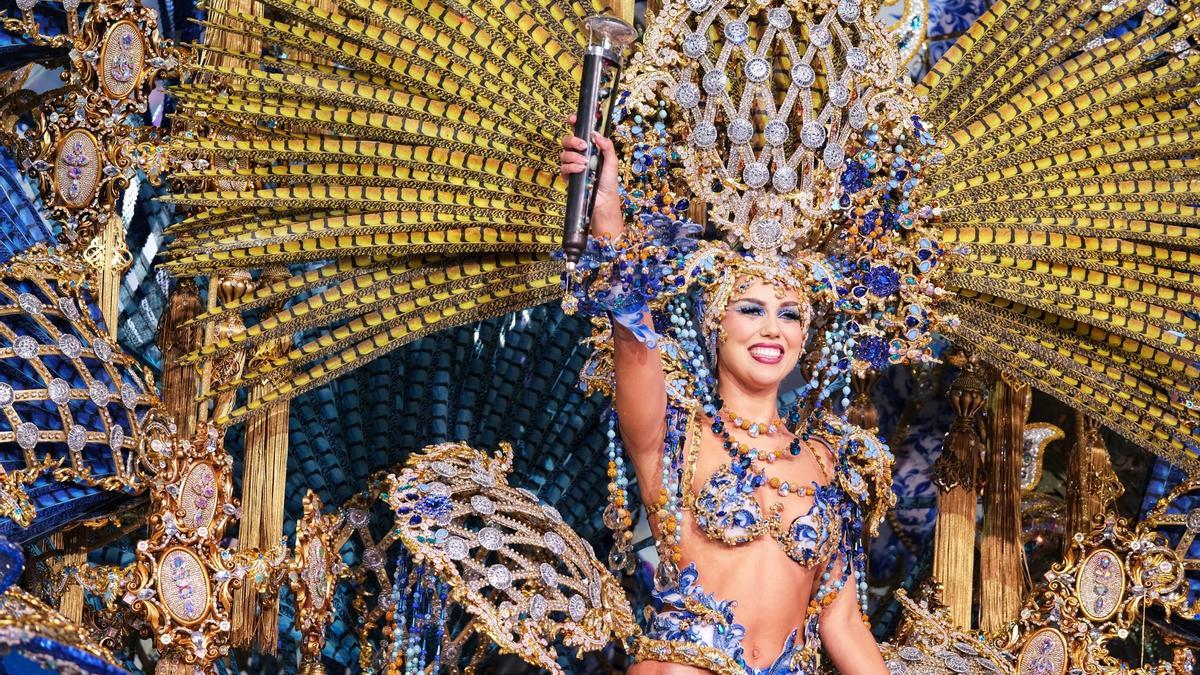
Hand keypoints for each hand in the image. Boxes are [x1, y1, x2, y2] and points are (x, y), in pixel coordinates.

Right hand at [559, 114, 622, 239]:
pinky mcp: (568, 176)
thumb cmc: (609, 182)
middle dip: (573, 140)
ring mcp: (572, 166)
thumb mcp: (612, 162)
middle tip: (582, 146)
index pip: (579, 133)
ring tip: (584, 163)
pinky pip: (563, 167)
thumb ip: (606, 146)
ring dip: (573, 156)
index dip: (574, 124)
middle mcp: (579, 155)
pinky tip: (580, 170)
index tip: (573, 119)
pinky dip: (571, 167)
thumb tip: (596, 135)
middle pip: (567, 141)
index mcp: (590, 149)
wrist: (604, 201)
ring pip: (564, 154)